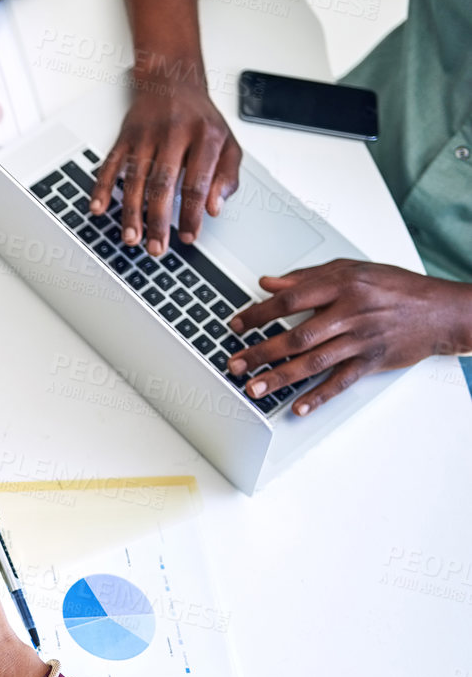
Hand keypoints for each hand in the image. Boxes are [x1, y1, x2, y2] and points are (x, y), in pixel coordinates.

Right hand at [91, 75, 240, 255]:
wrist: (172, 81)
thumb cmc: (200, 118)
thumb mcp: (227, 142)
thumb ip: (227, 177)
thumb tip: (214, 208)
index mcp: (203, 137)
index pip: (197, 183)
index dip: (191, 214)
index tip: (188, 236)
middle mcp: (173, 134)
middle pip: (163, 184)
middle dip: (157, 220)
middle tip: (156, 248)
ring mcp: (145, 135)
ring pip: (135, 179)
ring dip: (131, 212)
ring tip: (131, 238)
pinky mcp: (125, 137)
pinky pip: (110, 165)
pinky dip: (103, 189)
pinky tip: (99, 208)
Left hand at [226, 260, 471, 413]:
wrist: (441, 310)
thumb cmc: (396, 287)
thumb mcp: (352, 269)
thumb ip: (307, 276)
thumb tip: (268, 282)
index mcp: (342, 286)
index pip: (290, 300)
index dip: (259, 313)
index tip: (236, 324)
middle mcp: (351, 313)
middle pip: (297, 336)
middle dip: (261, 352)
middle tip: (235, 364)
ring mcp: (362, 339)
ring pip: (315, 361)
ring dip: (281, 377)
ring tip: (254, 388)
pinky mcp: (373, 361)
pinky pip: (342, 382)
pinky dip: (319, 396)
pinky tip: (298, 407)